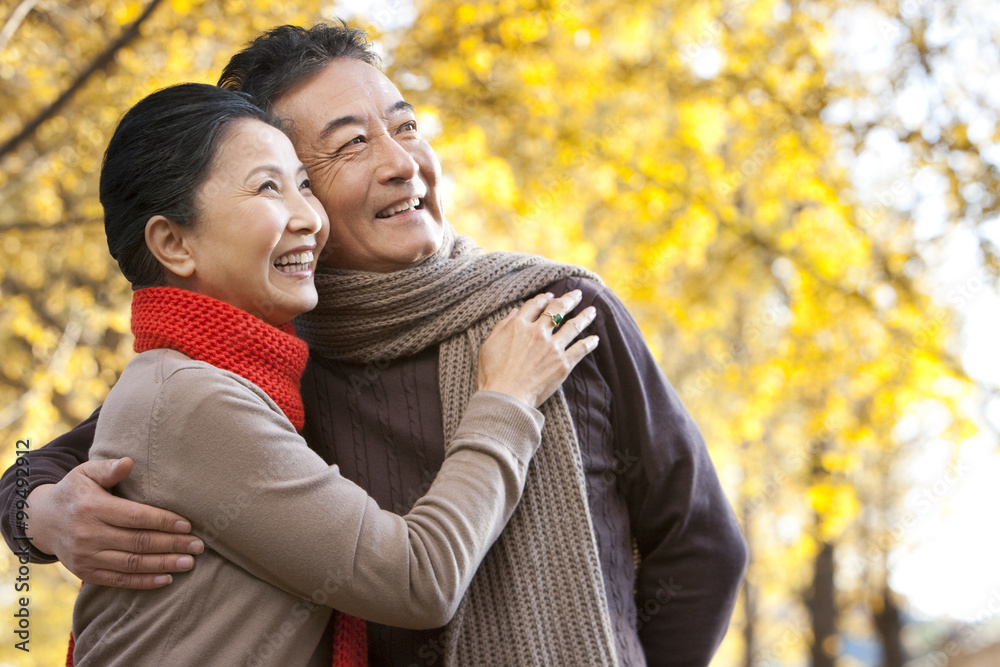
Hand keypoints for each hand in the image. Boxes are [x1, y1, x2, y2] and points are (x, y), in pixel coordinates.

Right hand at [25, 457, 202, 588]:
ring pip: (132, 563)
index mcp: (92, 508)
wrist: (42, 521)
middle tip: (198, 546)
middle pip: (138, 542)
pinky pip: (118, 580)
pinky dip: (144, 582)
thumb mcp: (85, 473)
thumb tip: (128, 462)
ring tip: (189, 563)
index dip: (163, 522)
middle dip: (171, 545)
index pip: (135, 517)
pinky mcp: (86, 572)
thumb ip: (108, 468)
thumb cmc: (75, 491)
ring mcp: (86, 556)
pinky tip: (166, 579)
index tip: (187, 525)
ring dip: (163, 564)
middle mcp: (89, 534)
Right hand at [477, 290, 598, 407]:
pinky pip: (580, 349)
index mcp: (518, 326)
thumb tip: (514, 312)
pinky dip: (589, 343)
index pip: (535, 305)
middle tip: (577, 294)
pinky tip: (595, 339)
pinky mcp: (563, 364)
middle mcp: (537, 332)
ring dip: (584, 316)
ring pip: (573, 326)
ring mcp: (552, 347)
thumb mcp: (489, 345)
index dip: (544, 299)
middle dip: (569, 300)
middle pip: (557, 310)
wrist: (505, 397)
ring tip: (592, 311)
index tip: (550, 296)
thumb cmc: (492, 374)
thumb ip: (502, 326)